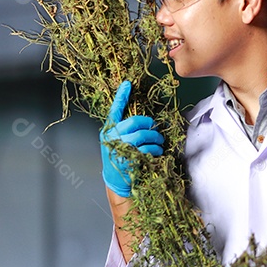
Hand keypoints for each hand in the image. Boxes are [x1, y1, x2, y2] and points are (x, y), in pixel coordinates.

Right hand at [100, 81, 163, 197]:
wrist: (117, 182)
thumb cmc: (120, 159)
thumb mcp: (116, 142)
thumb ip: (124, 130)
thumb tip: (141, 119)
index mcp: (108, 130)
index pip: (115, 110)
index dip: (121, 96)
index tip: (128, 84)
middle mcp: (112, 138)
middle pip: (136, 122)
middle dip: (150, 125)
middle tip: (155, 130)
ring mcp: (119, 149)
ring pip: (144, 136)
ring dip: (156, 138)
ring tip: (158, 142)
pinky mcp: (128, 160)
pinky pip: (148, 149)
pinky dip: (156, 150)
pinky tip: (156, 153)